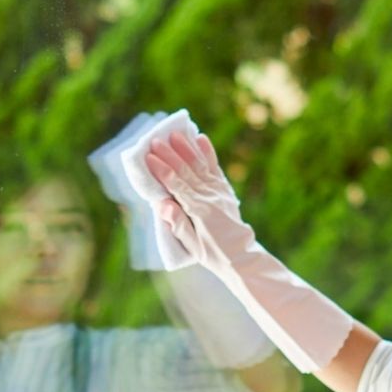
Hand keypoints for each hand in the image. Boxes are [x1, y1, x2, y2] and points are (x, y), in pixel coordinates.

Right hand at [144, 132, 256, 266]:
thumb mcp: (193, 246)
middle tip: (155, 140)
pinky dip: (208, 154)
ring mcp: (219, 192)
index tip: (149, 157)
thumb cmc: (212, 255)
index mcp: (199, 211)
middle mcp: (210, 197)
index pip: (177, 185)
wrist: (241, 256)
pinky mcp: (225, 190)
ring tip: (175, 134)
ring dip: (187, 149)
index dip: (162, 170)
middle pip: (187, 171)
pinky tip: (202, 139)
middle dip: (170, 155)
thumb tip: (162, 204)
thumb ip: (178, 224)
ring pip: (200, 166)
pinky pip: (216, 169)